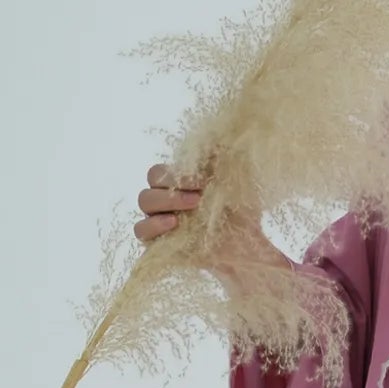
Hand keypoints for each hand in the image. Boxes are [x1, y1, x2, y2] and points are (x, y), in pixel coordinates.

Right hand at [135, 163, 286, 289]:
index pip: (162, 168)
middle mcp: (166, 198)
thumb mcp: (240, 186)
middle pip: (151, 180)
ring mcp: (160, 219)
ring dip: (163, 203)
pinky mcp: (158, 242)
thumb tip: (219, 135)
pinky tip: (173, 225)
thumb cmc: (243, 216)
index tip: (203, 181)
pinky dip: (152, 225)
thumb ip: (228, 161)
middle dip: (172, 186)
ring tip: (186, 213)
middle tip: (198, 197)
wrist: (247, 251)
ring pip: (144, 201)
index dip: (177, 172)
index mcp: (180, 182)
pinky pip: (141, 230)